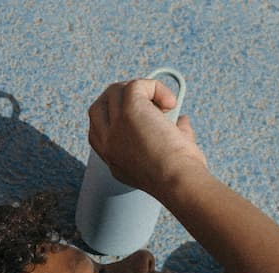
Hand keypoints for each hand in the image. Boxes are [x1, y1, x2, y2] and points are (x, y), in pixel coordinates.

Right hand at [87, 78, 208, 199]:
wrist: (178, 181)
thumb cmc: (178, 177)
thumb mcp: (162, 161)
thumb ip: (163, 139)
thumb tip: (180, 120)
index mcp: (111, 158)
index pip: (98, 129)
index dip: (116, 116)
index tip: (141, 117)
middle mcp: (108, 142)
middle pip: (100, 106)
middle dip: (122, 98)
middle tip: (150, 103)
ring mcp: (115, 126)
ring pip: (116, 91)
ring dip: (141, 91)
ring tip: (165, 105)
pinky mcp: (129, 111)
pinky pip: (137, 85)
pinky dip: (156, 88)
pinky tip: (171, 103)